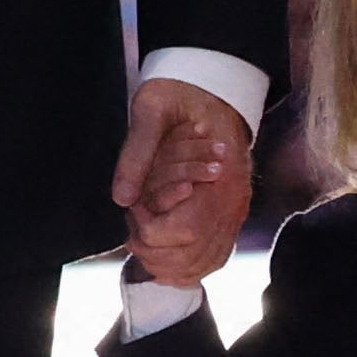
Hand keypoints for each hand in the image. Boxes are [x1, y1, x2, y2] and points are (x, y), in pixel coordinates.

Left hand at [111, 76, 254, 270]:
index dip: (149, 228)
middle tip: (133, 226)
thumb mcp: (152, 109)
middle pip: (191, 255)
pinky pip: (214, 257)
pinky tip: (163, 257)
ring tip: (143, 241)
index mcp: (219, 176)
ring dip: (167, 264)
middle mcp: (232, 203)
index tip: (135, 207)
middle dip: (152, 250)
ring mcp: (234, 214)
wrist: (211, 88)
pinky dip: (187, 267)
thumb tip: (121, 198)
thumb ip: (137, 154)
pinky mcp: (230, 218)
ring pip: (202, 264)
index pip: (184, 230)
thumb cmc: (180, 96)